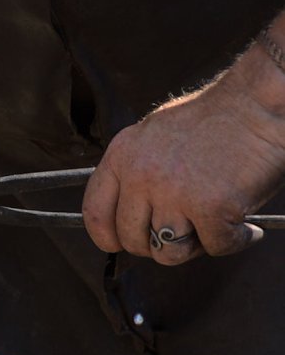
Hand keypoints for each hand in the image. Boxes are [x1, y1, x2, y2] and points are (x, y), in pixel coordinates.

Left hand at [83, 39, 284, 264]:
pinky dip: (235, 241)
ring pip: (169, 253)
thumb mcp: (153, 135)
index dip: (105, 236)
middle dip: (156, 245)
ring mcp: (174, 193)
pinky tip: (245, 227)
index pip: (95, 212)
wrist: (259, 101)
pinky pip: (215, 247)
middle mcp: (141, 176)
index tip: (117, 244)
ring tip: (213, 227)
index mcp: (122, 156)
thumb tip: (130, 212)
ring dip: (194, 247)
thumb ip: (135, 170)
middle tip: (184, 233)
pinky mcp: (210, 207)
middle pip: (132, 239)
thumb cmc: (216, 117)